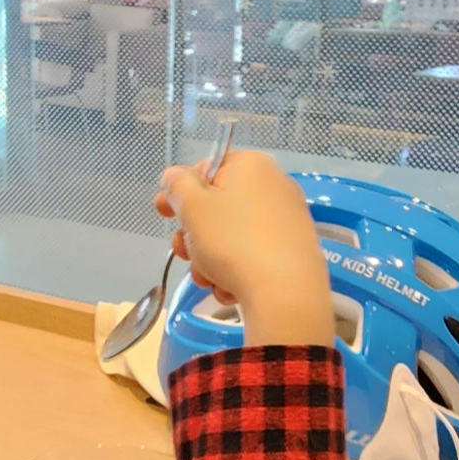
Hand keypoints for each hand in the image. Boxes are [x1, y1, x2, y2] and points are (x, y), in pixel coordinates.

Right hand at [155, 150, 332, 348]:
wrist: (285, 293)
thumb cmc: (233, 242)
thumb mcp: (193, 207)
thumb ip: (177, 186)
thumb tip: (175, 177)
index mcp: (251, 165)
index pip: (206, 169)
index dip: (180, 192)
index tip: (164, 213)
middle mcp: (275, 186)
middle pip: (219, 206)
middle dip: (194, 234)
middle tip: (184, 254)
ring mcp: (288, 220)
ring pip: (233, 236)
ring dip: (210, 259)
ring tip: (207, 279)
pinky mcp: (295, 251)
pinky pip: (254, 254)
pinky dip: (237, 271)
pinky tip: (231, 289)